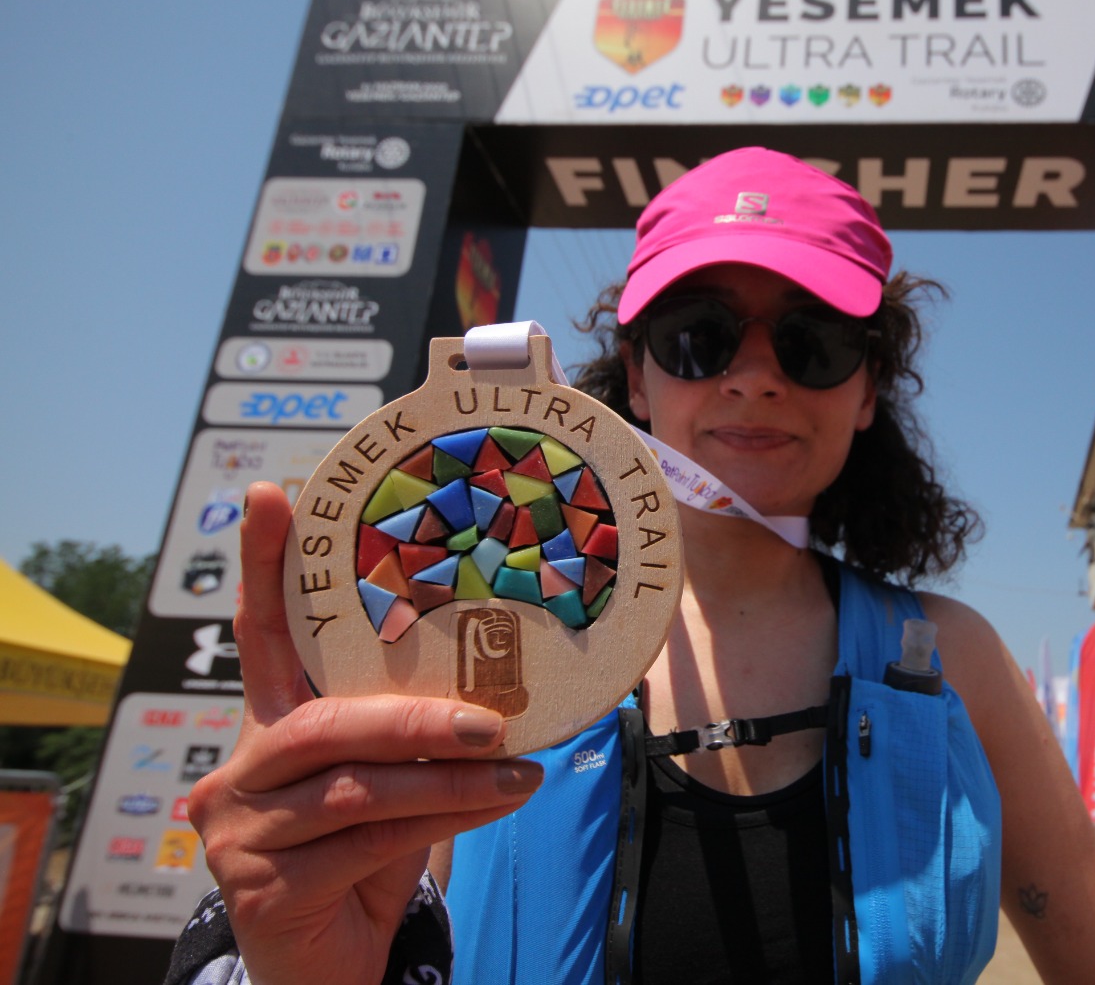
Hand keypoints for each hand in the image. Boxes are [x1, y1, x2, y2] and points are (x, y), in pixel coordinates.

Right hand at [187, 482, 542, 984]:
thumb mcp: (397, 785)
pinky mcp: (259, 887)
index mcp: (275, 727)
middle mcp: (242, 771)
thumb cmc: (370, 857)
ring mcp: (240, 831)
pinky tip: (493, 807)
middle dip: (414, 716)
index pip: (265, 637)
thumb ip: (419, 737)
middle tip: (490, 719)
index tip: (275, 493)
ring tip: (518, 770)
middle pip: (323, 720)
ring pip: (354, 786)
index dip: (267, 566)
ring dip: (448, 778)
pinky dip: (441, 821)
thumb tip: (507, 686)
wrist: (331, 967)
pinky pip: (368, 841)